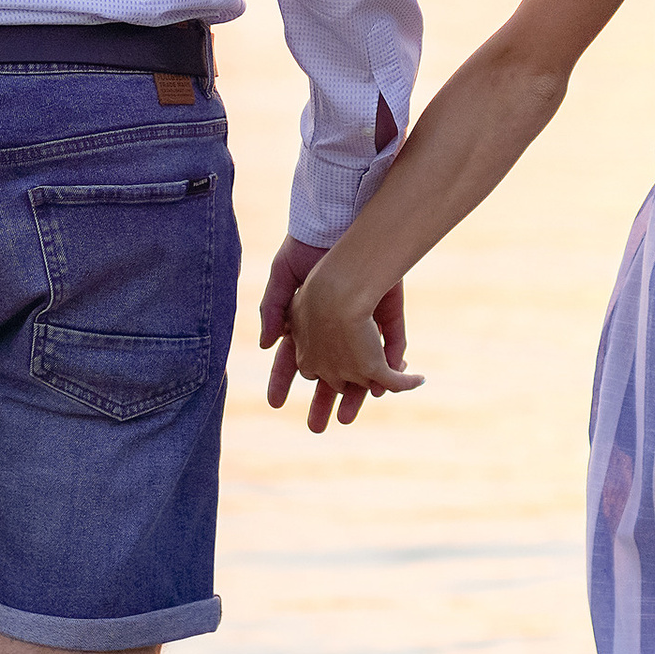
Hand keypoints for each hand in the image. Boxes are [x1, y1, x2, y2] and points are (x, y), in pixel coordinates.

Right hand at [258, 236, 417, 436]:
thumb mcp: (281, 276)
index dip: (281, 381)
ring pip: (361, 367)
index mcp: (307, 320)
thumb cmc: (307, 247)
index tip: (275, 403)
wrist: (342, 225)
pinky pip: (389, 347)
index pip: (290, 358)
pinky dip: (387, 368)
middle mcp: (335, 327)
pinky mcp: (387, 315)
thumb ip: (271, 309)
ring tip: (347, 419)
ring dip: (356, 393)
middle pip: (328, 371)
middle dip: (322, 400)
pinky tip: (381, 386)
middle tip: (315, 428)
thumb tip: (265, 345)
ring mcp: (362, 323)